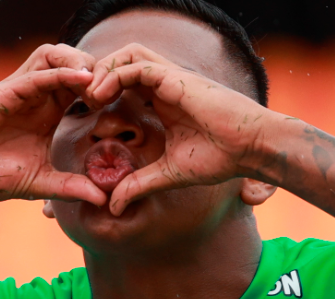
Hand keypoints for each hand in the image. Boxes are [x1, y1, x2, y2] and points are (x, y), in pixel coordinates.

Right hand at [0, 44, 105, 205]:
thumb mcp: (40, 183)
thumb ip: (70, 187)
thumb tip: (102, 199)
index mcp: (47, 111)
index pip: (80, 85)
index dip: (102, 88)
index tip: (118, 105)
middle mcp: (35, 95)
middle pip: (71, 60)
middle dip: (97, 68)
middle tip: (113, 90)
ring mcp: (18, 90)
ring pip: (53, 54)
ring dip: (79, 61)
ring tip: (97, 82)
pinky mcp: (3, 92)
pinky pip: (37, 73)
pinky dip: (61, 72)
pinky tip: (82, 79)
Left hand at [84, 44, 275, 214]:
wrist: (252, 149)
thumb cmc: (221, 159)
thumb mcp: (169, 174)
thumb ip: (139, 185)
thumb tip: (113, 207)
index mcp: (163, 101)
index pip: (125, 82)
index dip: (103, 91)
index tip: (86, 112)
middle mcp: (165, 84)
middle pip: (122, 62)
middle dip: (97, 75)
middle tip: (82, 100)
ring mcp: (171, 78)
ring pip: (127, 55)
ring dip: (103, 70)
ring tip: (89, 96)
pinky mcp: (176, 78)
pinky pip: (136, 65)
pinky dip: (114, 75)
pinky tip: (101, 96)